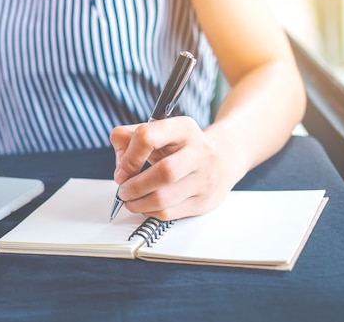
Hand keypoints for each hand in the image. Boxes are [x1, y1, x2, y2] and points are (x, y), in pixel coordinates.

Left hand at [110, 116, 233, 220]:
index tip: (122, 170)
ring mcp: (204, 179)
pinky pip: (169, 213)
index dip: (128, 157)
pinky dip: (149, 212)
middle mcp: (198, 152)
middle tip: (123, 190)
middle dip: (134, 186)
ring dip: (138, 203)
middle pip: (162, 173)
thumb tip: (119, 165)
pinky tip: (145, 206)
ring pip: (164, 198)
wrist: (224, 158)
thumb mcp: (159, 131)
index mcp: (182, 129)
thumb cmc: (183, 146)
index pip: (147, 137)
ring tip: (130, 200)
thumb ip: (129, 138)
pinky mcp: (203, 201)